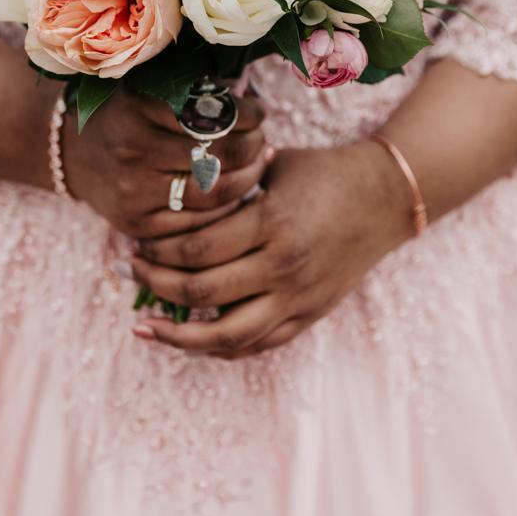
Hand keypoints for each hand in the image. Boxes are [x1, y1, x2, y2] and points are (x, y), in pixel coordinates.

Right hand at [63, 87, 270, 239]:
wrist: (72, 155)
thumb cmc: (123, 115)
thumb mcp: (145, 87)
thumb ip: (190, 85)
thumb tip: (247, 92)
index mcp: (136, 107)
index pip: (214, 114)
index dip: (249, 114)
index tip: (258, 111)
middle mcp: (133, 150)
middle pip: (222, 154)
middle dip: (254, 145)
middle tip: (259, 138)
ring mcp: (134, 191)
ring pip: (218, 193)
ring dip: (249, 178)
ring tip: (254, 164)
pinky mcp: (137, 223)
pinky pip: (201, 222)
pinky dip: (226, 206)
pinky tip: (234, 190)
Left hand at [129, 143, 414, 358]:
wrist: (386, 197)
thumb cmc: (322, 172)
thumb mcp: (272, 167)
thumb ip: (227, 183)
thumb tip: (172, 188)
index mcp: (271, 224)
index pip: (196, 249)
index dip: (156, 249)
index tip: (133, 241)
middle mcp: (283, 267)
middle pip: (201, 293)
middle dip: (154, 284)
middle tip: (130, 271)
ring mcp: (298, 298)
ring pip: (227, 336)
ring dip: (178, 336)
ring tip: (144, 327)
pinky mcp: (309, 316)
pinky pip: (258, 346)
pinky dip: (219, 348)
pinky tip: (190, 341)